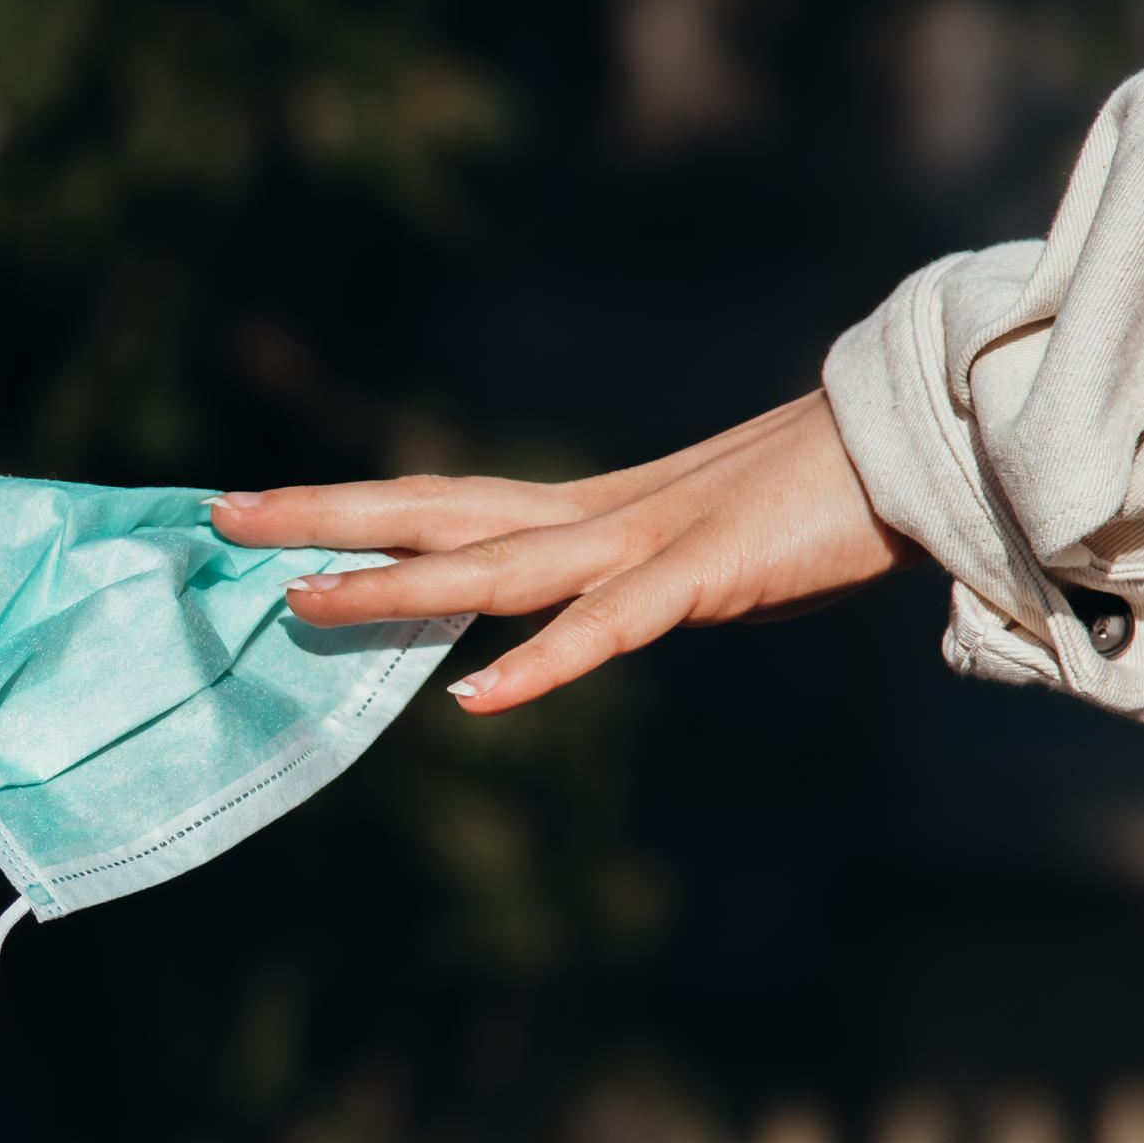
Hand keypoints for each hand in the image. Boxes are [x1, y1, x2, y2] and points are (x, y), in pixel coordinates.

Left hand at [208, 390, 919, 713]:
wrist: (925, 445)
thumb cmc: (822, 502)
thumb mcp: (702, 549)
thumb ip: (631, 581)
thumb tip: (583, 611)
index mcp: (590, 511)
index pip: (442, 502)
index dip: (351, 507)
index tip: (261, 510)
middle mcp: (597, 516)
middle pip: (433, 512)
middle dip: (324, 516)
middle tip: (218, 513)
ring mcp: (646, 543)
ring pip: (493, 567)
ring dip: (394, 589)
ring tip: (299, 602)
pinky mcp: (707, 577)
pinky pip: (608, 629)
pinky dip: (541, 663)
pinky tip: (476, 697)